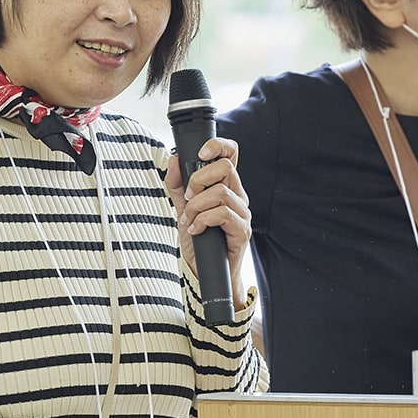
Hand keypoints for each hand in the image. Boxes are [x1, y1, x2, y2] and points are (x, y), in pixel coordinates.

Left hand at [164, 134, 250, 294]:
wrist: (203, 271)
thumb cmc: (198, 240)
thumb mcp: (182, 208)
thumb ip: (177, 185)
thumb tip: (175, 159)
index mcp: (226, 186)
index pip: (231, 155)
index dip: (218, 146)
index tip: (200, 154)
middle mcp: (238, 196)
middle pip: (226, 168)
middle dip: (199, 180)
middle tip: (188, 197)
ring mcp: (242, 213)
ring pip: (221, 193)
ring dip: (197, 206)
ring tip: (189, 220)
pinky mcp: (242, 231)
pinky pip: (222, 214)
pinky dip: (203, 220)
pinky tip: (195, 230)